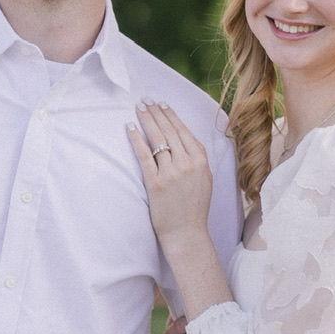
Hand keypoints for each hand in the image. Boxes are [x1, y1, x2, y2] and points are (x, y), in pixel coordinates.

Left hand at [126, 100, 213, 249]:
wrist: (187, 233)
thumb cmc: (194, 208)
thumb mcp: (204, 179)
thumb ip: (196, 160)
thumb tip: (184, 141)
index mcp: (201, 162)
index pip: (184, 131)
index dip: (171, 116)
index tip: (162, 104)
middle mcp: (188, 164)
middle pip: (169, 131)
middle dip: (157, 113)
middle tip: (146, 100)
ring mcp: (171, 173)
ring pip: (158, 139)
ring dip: (147, 120)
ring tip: (139, 108)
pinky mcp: (156, 183)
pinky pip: (144, 156)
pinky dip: (136, 140)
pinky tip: (130, 128)